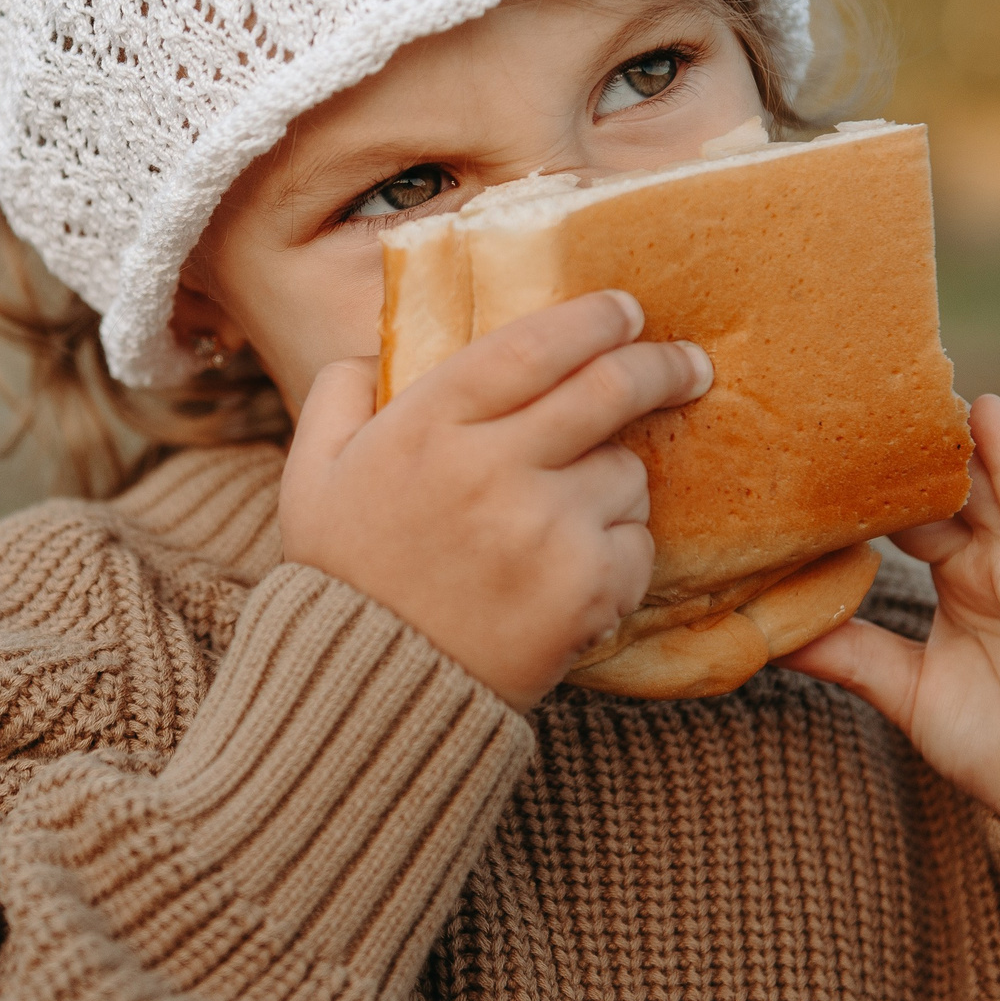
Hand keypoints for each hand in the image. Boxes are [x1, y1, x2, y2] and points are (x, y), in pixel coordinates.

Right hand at [279, 290, 710, 711]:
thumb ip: (341, 390)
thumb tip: (380, 346)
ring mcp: (544, 529)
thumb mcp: (312, 471)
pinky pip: (637, 544)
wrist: (372, 691)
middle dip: (661, 365)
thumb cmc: (343, 574)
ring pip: (628, 471)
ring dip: (615, 478)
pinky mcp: (585, 589)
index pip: (532, 344)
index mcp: (428, 424)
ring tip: (567, 512)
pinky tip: (569, 570)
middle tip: (687, 364)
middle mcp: (492, 466)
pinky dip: (617, 550)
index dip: (593, 317)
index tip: (625, 309)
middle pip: (608, 389)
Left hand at [779, 395, 999, 852]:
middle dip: (899, 440)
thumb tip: (764, 635)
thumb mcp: (904, 690)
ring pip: (986, 481)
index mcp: (961, 579)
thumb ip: (846, 653)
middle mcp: (997, 561)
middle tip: (842, 385)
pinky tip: (985, 414)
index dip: (863, 479)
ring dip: (948, 432)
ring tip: (901, 375)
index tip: (807, 438)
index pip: (904, 510)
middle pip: (942, 483)